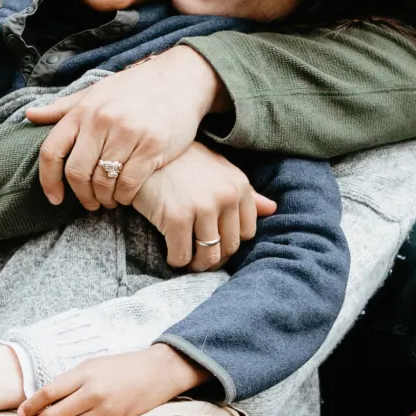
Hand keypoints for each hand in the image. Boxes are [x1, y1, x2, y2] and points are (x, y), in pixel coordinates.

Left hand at [17, 344, 207, 415]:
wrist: (156, 372)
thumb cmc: (121, 366)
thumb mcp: (91, 365)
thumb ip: (69, 381)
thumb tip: (46, 398)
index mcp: (83, 373)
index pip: (48, 393)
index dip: (31, 405)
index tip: (22, 413)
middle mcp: (92, 393)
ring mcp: (104, 411)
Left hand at [30, 47, 221, 210]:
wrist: (180, 79)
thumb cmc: (133, 88)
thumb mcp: (94, 92)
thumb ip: (62, 108)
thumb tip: (29, 114)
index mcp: (82, 111)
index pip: (51, 151)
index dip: (48, 180)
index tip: (54, 198)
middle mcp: (101, 121)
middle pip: (77, 172)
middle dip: (80, 195)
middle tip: (89, 203)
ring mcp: (127, 134)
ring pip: (103, 181)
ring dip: (103, 198)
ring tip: (108, 200)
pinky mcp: (152, 146)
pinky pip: (129, 183)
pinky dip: (124, 197)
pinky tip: (125, 196)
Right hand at [130, 143, 276, 270]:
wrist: (143, 151)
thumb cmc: (180, 161)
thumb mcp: (217, 169)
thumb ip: (245, 192)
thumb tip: (272, 209)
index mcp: (238, 185)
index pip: (247, 232)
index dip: (230, 241)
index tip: (214, 242)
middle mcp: (225, 196)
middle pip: (229, 246)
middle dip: (214, 256)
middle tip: (198, 256)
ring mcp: (202, 207)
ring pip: (208, 255)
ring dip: (197, 264)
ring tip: (186, 259)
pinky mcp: (176, 217)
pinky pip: (182, 255)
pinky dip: (177, 260)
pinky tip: (170, 254)